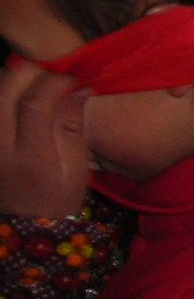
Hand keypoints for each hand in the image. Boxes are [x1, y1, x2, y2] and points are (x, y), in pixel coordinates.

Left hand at [0, 55, 91, 216]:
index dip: (54, 80)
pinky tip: (20, 99)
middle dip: (29, 72)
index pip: (34, 104)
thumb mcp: (76, 165)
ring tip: (37, 83)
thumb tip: (82, 86)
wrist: (26, 225)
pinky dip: (5, 96)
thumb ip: (72, 124)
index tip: (74, 77)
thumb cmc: (58, 198)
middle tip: (52, 74)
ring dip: (13, 81)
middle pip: (3, 92)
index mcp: (29, 156)